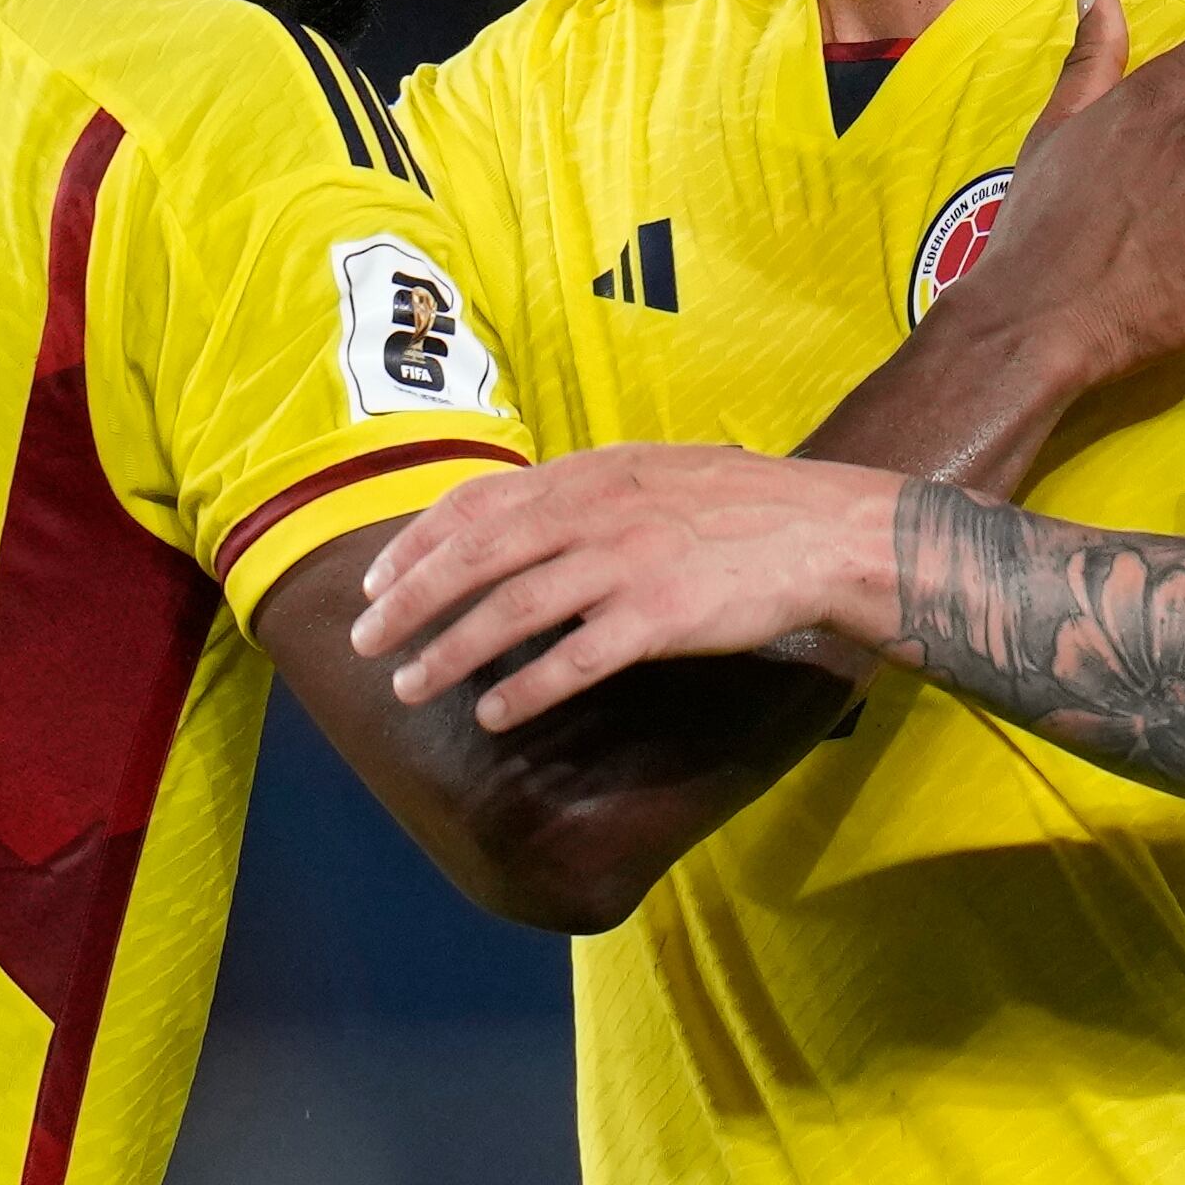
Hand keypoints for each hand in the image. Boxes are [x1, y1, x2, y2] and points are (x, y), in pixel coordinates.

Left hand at [350, 448, 907, 729]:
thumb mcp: (645, 471)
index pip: (474, 504)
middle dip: (409, 600)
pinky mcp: (658, 618)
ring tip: (410, 686)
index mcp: (585, 474)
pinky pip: (574, 659)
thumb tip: (511, 518)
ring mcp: (624, 564)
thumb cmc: (734, 503)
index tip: (373, 581)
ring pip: (511, 610)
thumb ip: (578, 493)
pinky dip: (525, 688)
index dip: (415, 544)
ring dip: (450, 651)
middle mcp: (592, 513)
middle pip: (475, 557)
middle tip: (364, 641)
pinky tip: (492, 714)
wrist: (820, 529)